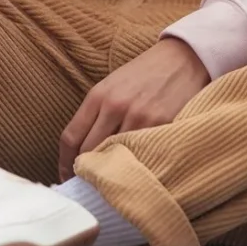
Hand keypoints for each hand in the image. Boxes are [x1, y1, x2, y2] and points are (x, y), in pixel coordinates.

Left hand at [57, 37, 209, 181]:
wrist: (182, 58)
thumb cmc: (144, 74)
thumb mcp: (113, 85)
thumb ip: (97, 114)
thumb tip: (81, 153)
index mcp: (98, 95)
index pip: (71, 138)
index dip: (64, 164)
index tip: (66, 178)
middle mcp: (115, 106)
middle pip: (88, 153)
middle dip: (86, 173)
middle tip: (89, 187)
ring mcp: (139, 117)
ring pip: (114, 159)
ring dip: (112, 174)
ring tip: (113, 185)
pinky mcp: (162, 125)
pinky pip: (142, 156)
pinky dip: (137, 168)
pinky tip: (137, 174)